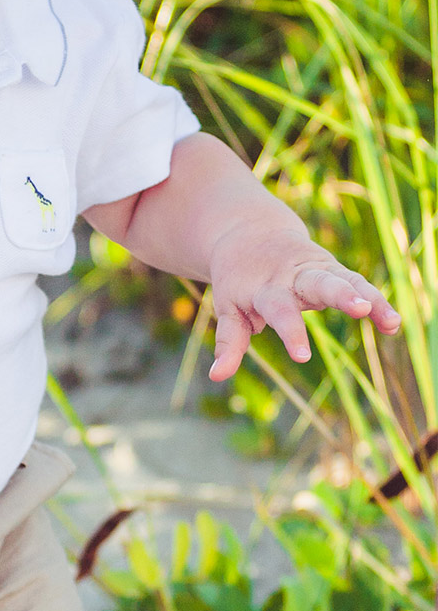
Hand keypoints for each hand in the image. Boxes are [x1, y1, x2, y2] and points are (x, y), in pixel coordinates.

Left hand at [205, 225, 400, 381]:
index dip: (290, 332)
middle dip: (341, 296)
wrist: (249, 234)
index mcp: (264, 286)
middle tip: (361, 310)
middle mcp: (294, 275)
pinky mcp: (335, 269)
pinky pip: (359, 284)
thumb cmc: (238, 279)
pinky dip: (377, 302)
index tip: (303, 357)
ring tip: (389, 321)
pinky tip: (393, 325)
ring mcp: (317, 270)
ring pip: (346, 280)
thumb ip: (229, 341)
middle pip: (319, 283)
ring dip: (369, 298)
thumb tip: (217, 377)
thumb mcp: (228, 306)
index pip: (278, 309)